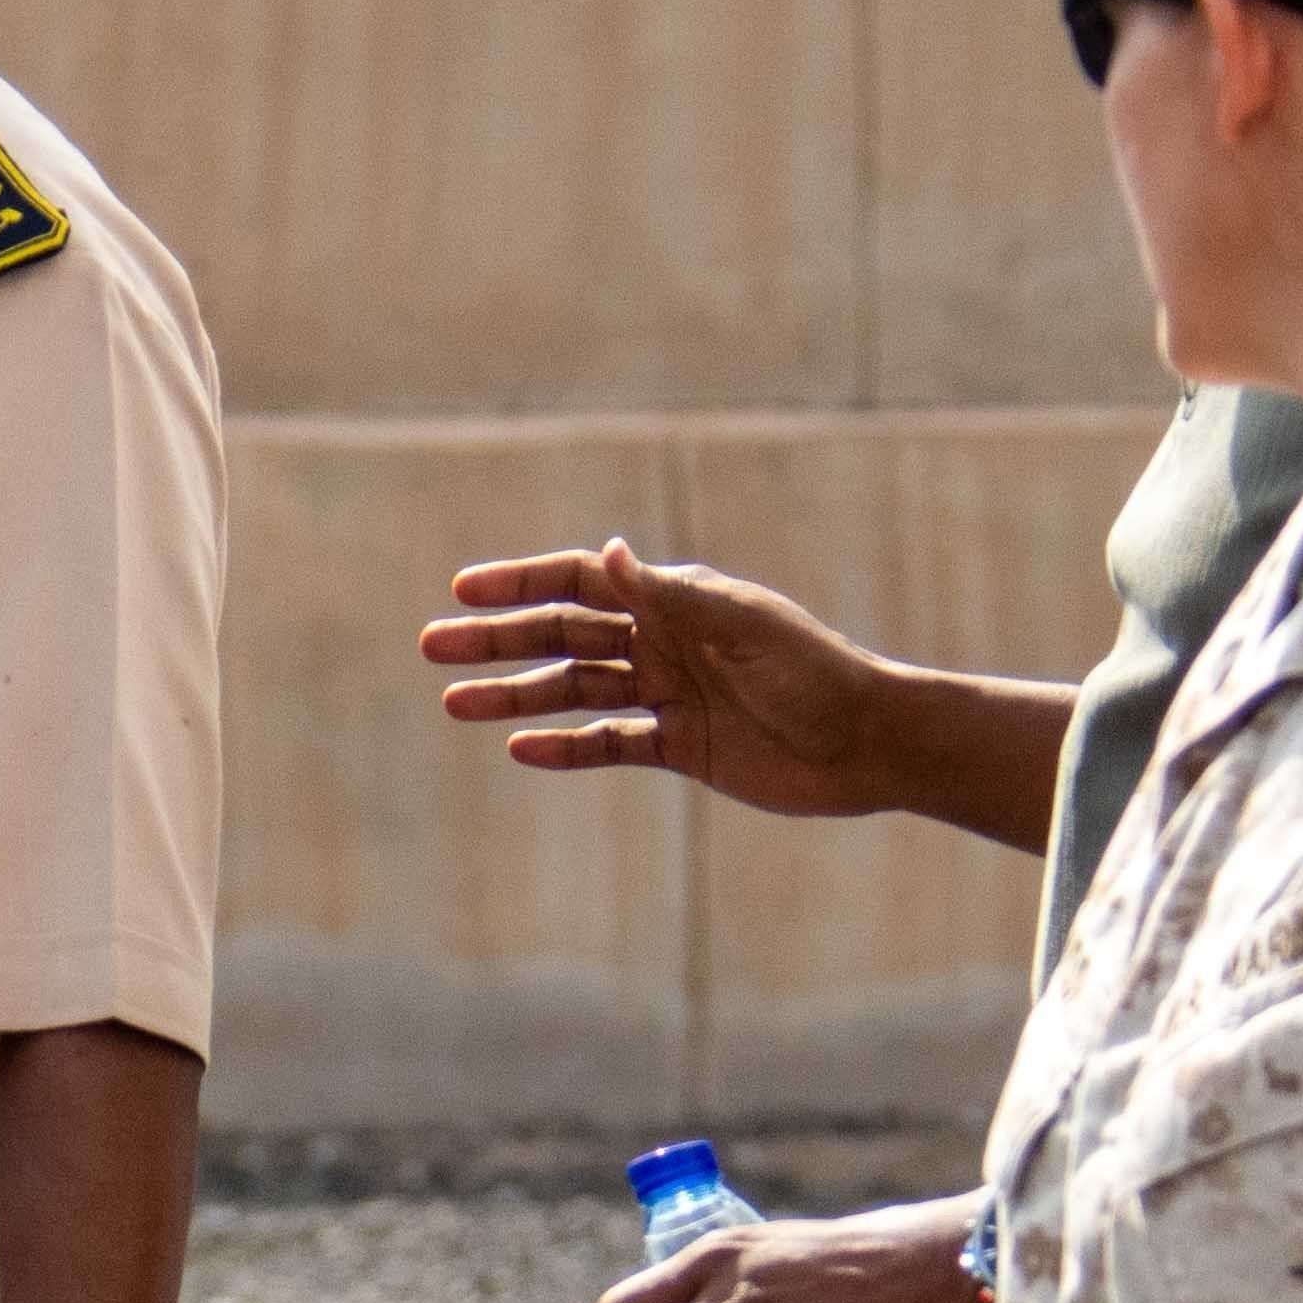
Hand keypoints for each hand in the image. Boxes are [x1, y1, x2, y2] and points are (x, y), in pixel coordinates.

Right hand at [419, 539, 926, 819]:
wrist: (870, 741)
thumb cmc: (813, 671)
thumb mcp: (737, 627)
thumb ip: (666, 595)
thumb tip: (608, 552)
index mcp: (678, 598)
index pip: (583, 582)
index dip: (521, 583)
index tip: (463, 589)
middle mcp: (666, 640)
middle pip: (564, 635)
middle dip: (498, 639)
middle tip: (433, 647)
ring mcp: (670, 694)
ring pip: (575, 690)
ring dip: (516, 695)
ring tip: (454, 704)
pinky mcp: (682, 746)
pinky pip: (609, 743)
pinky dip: (565, 747)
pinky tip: (520, 750)